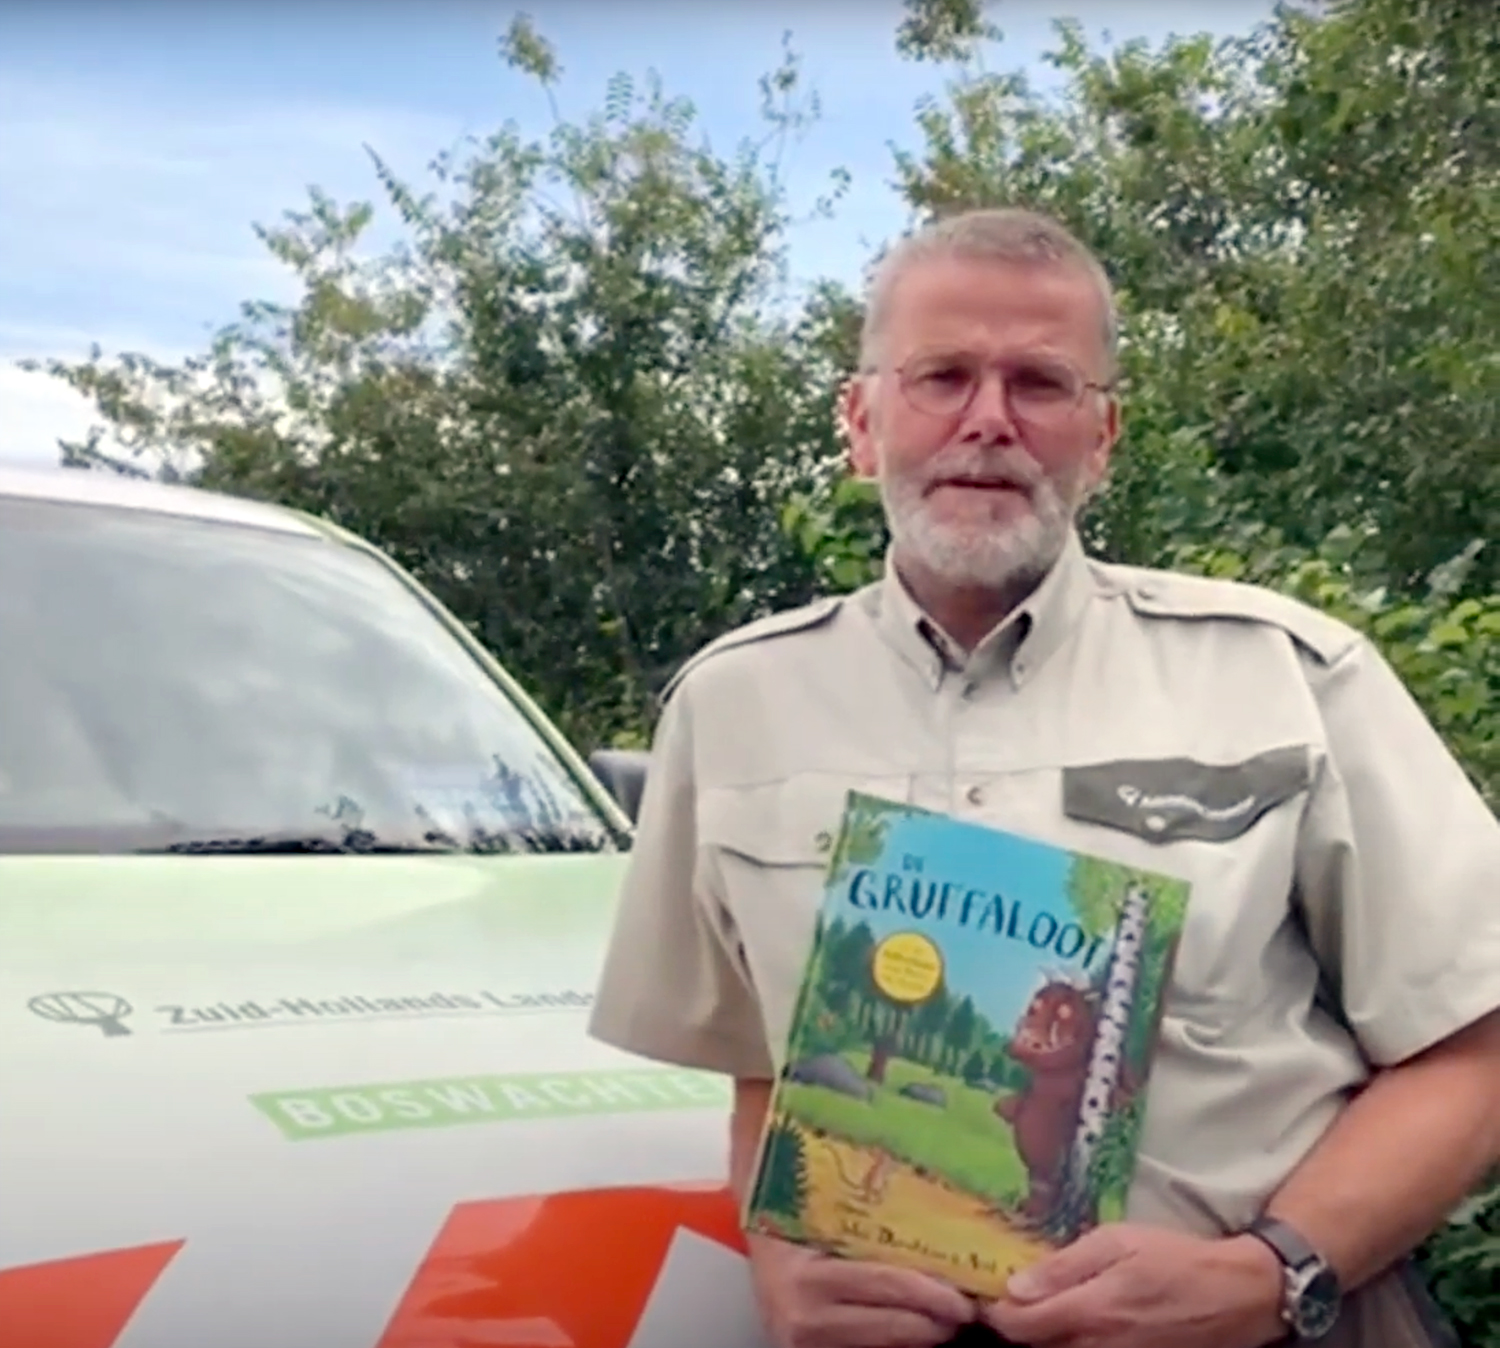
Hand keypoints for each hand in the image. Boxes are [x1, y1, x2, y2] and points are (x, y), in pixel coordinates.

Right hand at [748, 1233, 978, 1347]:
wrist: (759, 1246)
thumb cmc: (794, 1220)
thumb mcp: (825, 1218)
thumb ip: (873, 1229)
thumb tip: (938, 1224)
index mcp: (806, 1280)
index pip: (883, 1286)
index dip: (930, 1295)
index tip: (965, 1300)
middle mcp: (803, 1321)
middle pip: (890, 1327)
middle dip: (935, 1323)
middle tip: (967, 1311)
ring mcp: (803, 1346)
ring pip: (882, 1347)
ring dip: (919, 1335)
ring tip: (945, 1320)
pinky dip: (894, 1342)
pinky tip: (914, 1327)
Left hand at [978, 1224, 1286, 1347]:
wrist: (1235, 1295)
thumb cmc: (1172, 1258)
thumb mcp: (1117, 1241)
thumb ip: (1064, 1266)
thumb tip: (1015, 1286)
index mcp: (1091, 1310)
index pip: (1020, 1326)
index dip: (997, 1311)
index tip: (989, 1292)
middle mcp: (1098, 1346)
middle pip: (1035, 1347)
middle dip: (1018, 1325)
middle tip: (1011, 1298)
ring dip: (1044, 1335)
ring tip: (1044, 1307)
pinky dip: (1071, 1341)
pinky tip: (1073, 1321)